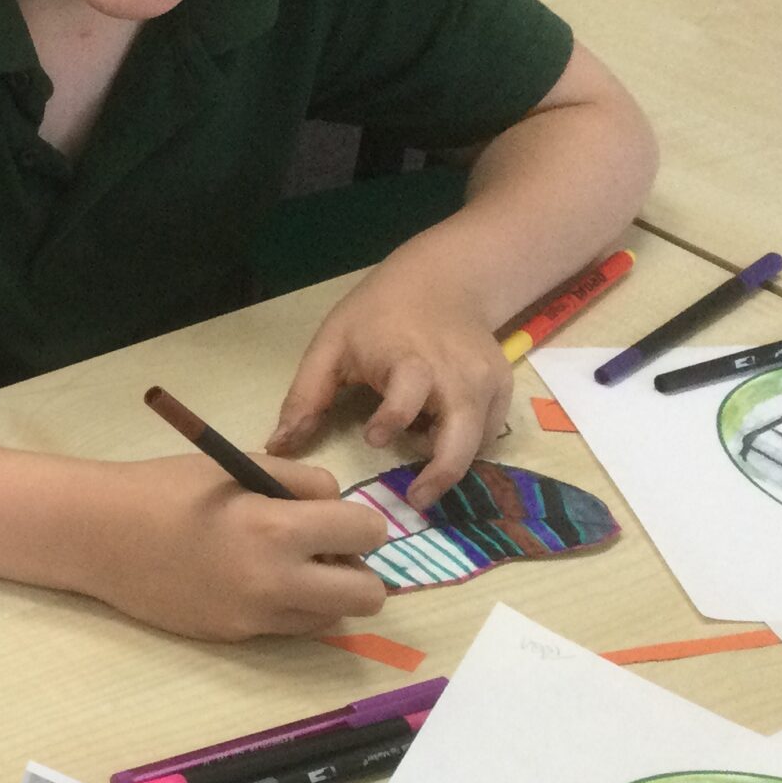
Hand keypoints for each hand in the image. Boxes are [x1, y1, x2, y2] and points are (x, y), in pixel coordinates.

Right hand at [78, 455, 389, 640]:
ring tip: (286, 567)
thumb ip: (297, 481)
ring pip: (333, 617)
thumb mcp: (235, 466)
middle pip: (369, 595)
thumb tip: (336, 505)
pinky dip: (287, 607)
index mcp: (276, 528)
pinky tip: (250, 582)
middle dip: (359, 569)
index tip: (336, 517)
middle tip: (326, 551)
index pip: (367, 532)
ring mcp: (255, 617)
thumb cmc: (164, 489)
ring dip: (325, 592)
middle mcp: (275, 582)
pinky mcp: (234, 637)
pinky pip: (289, 627)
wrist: (99, 536)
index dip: (360, 521)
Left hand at [267, 267, 511, 508]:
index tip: (372, 438)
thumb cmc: (377, 315)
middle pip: (461, 432)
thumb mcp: (331, 344)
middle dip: (442, 472)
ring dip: (451, 460)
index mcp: (410, 358)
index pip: (409, 393)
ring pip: (478, 440)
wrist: (441, 281)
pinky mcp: (503, 388)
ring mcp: (487, 381)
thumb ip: (305, 396)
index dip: (393, 418)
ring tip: (420, 464)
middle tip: (416, 500)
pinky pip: (488, 432)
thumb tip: (278, 446)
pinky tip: (438, 436)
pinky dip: (466, 444)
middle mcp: (457, 372)